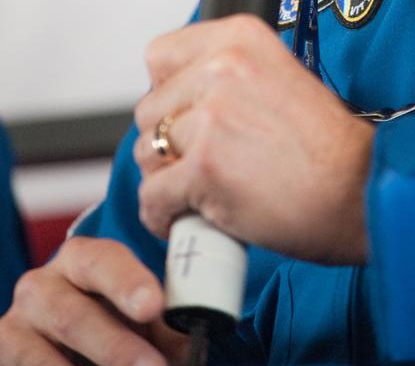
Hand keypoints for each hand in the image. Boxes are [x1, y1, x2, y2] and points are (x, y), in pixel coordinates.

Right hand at [0, 236, 186, 364]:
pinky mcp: (4, 351)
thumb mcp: (130, 315)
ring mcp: (18, 324)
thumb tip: (194, 343)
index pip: (102, 261)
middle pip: (74, 316)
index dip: (128, 282)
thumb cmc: (105, 320)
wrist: (54, 342)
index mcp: (81, 260)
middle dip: (116, 347)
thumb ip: (159, 325)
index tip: (154, 306)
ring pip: (43, 355)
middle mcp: (42, 286)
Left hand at [134, 14, 373, 263]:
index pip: (160, 55)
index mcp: (241, 37)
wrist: (358, 188)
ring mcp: (212, 116)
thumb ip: (229, 76)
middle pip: (150, 108)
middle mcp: (222, 67)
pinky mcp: (204, 167)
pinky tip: (187, 219)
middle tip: (202, 162)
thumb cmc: (327, 145)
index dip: (169, 91)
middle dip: (169, 141)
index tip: (187, 113)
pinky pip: (153, 196)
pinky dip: (163, 216)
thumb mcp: (279, 76)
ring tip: (199, 191)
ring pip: (147, 152)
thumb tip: (182, 97)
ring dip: (166, 178)